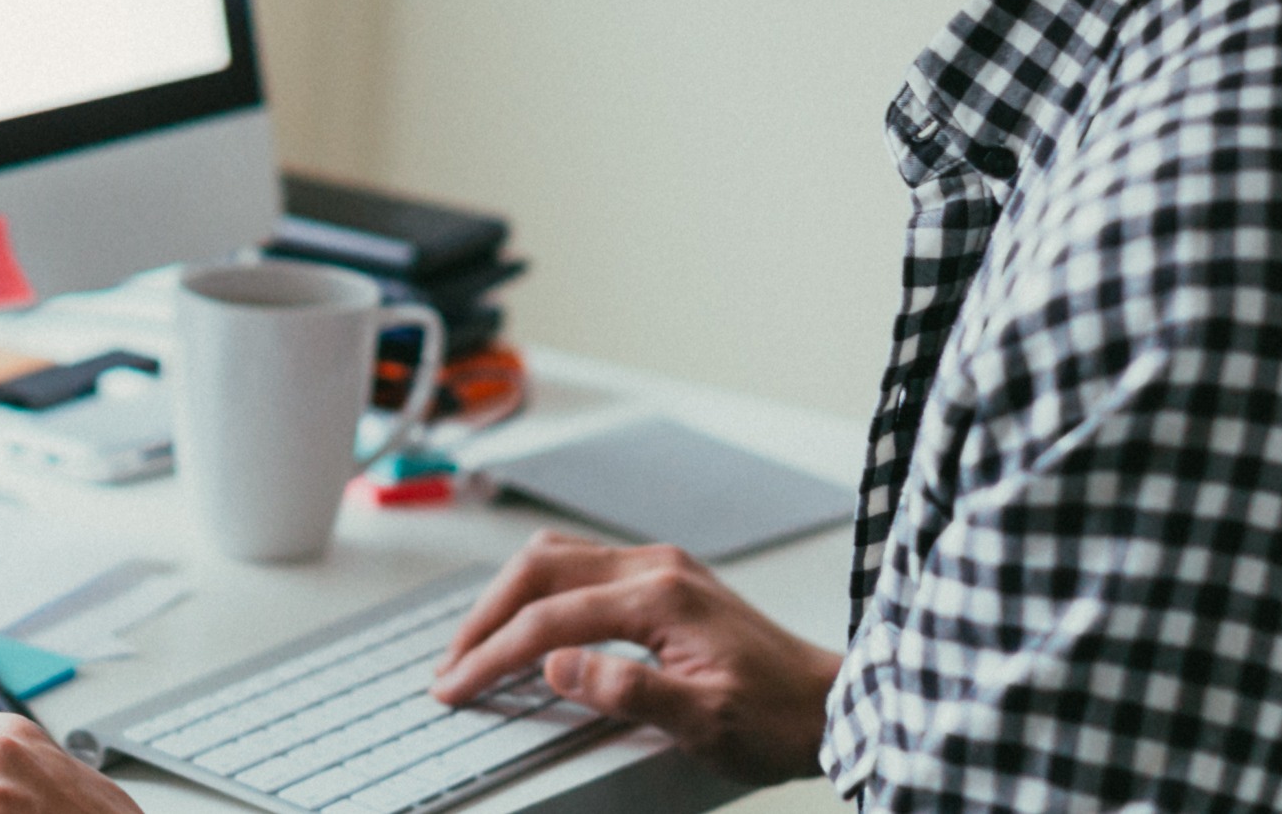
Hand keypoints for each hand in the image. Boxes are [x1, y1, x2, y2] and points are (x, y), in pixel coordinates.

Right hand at [429, 531, 839, 783]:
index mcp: (660, 598)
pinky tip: (527, 623)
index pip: (549, 618)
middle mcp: (656, 568)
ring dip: (508, 598)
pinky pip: (581, 568)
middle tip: (450, 666)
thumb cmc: (777, 718)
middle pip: (540, 571)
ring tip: (476, 644)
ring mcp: (661, 568)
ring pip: (556, 559)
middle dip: (484, 618)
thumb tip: (557, 666)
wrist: (830, 705)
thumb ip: (629, 690)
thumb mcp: (706, 722)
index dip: (492, 655)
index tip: (455, 686)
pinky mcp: (665, 579)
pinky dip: (539, 593)